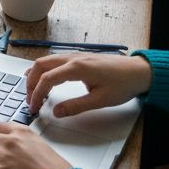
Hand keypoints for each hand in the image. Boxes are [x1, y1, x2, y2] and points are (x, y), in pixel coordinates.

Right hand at [23, 52, 152, 116]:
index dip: (36, 94)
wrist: (139, 71)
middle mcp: (73, 58)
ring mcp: (75, 55)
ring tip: (32, 91)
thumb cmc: (123, 84)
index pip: (47, 79)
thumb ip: (76, 107)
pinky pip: (54, 60)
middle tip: (29, 100)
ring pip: (45, 61)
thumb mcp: (100, 101)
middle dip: (30, 83)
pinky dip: (44, 70)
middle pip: (40, 66)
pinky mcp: (78, 58)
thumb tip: (56, 112)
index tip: (33, 108)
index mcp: (77, 68)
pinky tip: (43, 79)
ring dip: (35, 75)